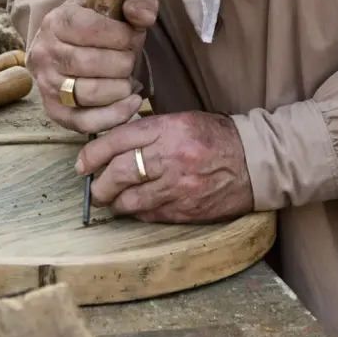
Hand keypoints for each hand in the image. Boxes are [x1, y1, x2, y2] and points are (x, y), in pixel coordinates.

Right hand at [26, 0, 158, 133]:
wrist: (64, 45)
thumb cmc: (96, 24)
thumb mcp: (115, 4)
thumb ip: (136, 2)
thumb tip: (146, 16)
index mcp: (56, 22)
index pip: (90, 28)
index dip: (121, 35)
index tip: (132, 37)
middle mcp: (45, 54)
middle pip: (90, 63)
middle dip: (122, 62)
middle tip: (129, 60)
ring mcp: (47, 85)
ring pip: (89, 93)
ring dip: (120, 88)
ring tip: (128, 79)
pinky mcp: (56, 112)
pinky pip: (85, 122)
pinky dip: (114, 116)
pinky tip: (131, 102)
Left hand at [76, 111, 254, 222]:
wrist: (255, 162)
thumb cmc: (215, 137)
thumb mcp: (181, 121)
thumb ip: (148, 131)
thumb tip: (111, 144)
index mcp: (168, 129)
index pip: (117, 141)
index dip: (92, 154)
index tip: (82, 164)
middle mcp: (170, 157)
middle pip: (118, 174)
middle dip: (99, 185)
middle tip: (94, 189)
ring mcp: (178, 187)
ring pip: (129, 200)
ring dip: (115, 203)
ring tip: (112, 200)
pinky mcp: (185, 210)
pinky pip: (149, 215)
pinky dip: (137, 212)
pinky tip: (137, 207)